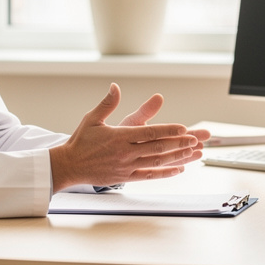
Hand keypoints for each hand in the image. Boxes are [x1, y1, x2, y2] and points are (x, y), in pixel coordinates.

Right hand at [49, 84, 206, 190]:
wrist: (68, 166)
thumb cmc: (81, 141)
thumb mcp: (92, 118)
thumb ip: (107, 103)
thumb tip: (115, 86)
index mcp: (119, 137)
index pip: (149, 133)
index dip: (168, 130)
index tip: (183, 128)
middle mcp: (124, 153)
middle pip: (157, 148)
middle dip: (178, 144)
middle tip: (195, 139)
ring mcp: (126, 167)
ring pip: (156, 163)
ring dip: (177, 158)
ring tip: (193, 153)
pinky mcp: (125, 177)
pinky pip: (149, 176)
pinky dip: (165, 173)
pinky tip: (179, 169)